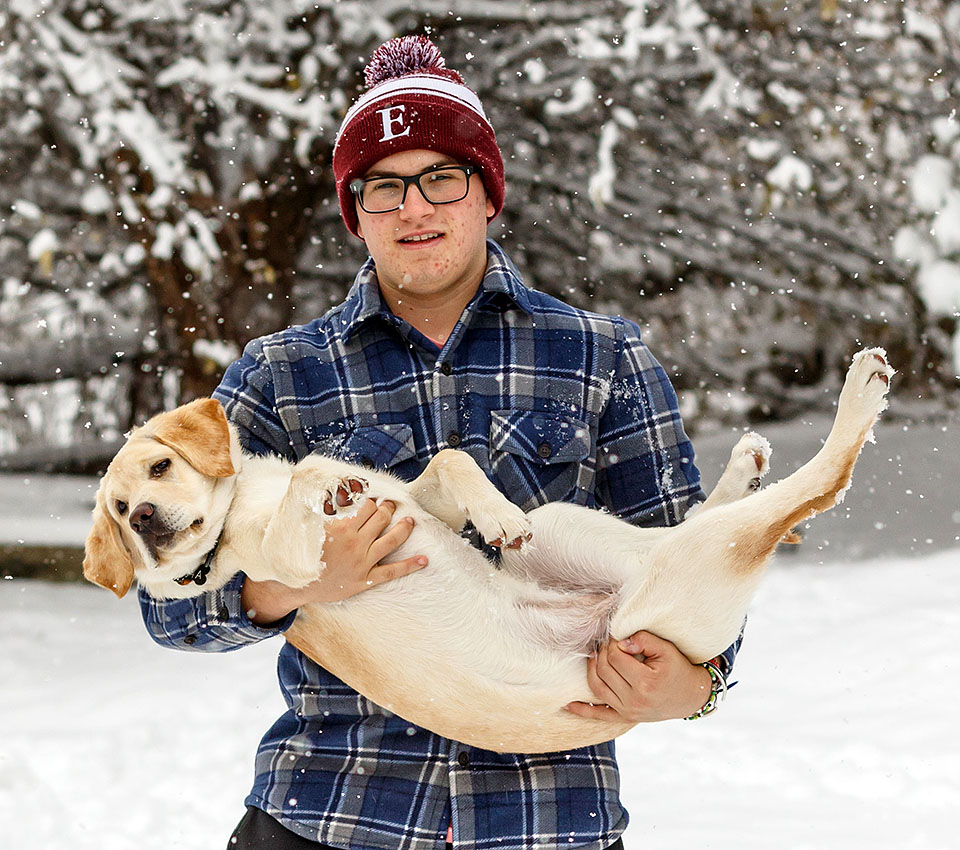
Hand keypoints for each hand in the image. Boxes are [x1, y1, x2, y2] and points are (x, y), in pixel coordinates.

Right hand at [243, 498, 425, 624]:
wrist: (295, 585)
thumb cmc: (300, 552)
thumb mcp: (304, 525)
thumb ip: (315, 505)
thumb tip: (318, 484)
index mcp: (340, 527)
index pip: (364, 507)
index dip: (371, 500)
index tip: (374, 498)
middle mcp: (355, 543)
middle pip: (380, 520)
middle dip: (388, 509)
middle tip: (391, 505)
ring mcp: (362, 562)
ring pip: (391, 541)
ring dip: (404, 528)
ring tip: (411, 521)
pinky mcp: (365, 579)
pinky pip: (392, 572)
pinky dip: (410, 566)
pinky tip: (424, 560)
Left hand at [565, 630, 712, 722]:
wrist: (691, 696)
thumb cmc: (679, 669)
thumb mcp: (666, 649)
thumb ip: (644, 640)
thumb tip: (621, 641)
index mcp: (645, 682)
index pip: (615, 657)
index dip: (612, 642)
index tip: (616, 635)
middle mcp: (634, 700)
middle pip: (604, 670)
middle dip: (602, 652)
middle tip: (607, 642)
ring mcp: (628, 711)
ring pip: (597, 688)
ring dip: (591, 669)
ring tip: (595, 655)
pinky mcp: (625, 718)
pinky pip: (599, 715)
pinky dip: (583, 711)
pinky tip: (567, 705)